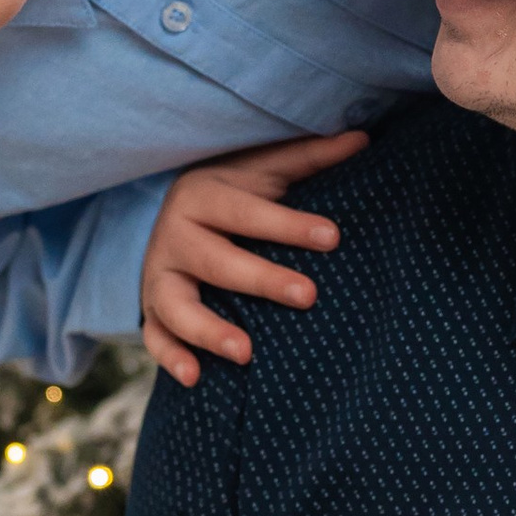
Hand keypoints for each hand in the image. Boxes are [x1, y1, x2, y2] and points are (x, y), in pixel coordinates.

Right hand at [140, 130, 368, 385]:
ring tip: (247, 353)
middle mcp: (176, 235)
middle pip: (216, 261)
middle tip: (308, 296)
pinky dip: (170, 357)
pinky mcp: (152, 309)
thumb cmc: (235, 192)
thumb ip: (310, 157)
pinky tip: (194, 378)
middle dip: (261, 279)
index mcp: (204, 195)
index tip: (333, 238)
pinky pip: (155, 337)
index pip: (246, 210)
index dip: (288, 225)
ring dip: (208, 329)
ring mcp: (160, 275)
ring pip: (177, 304)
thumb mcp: (264, 170)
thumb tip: (363, 137)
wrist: (173, 213)